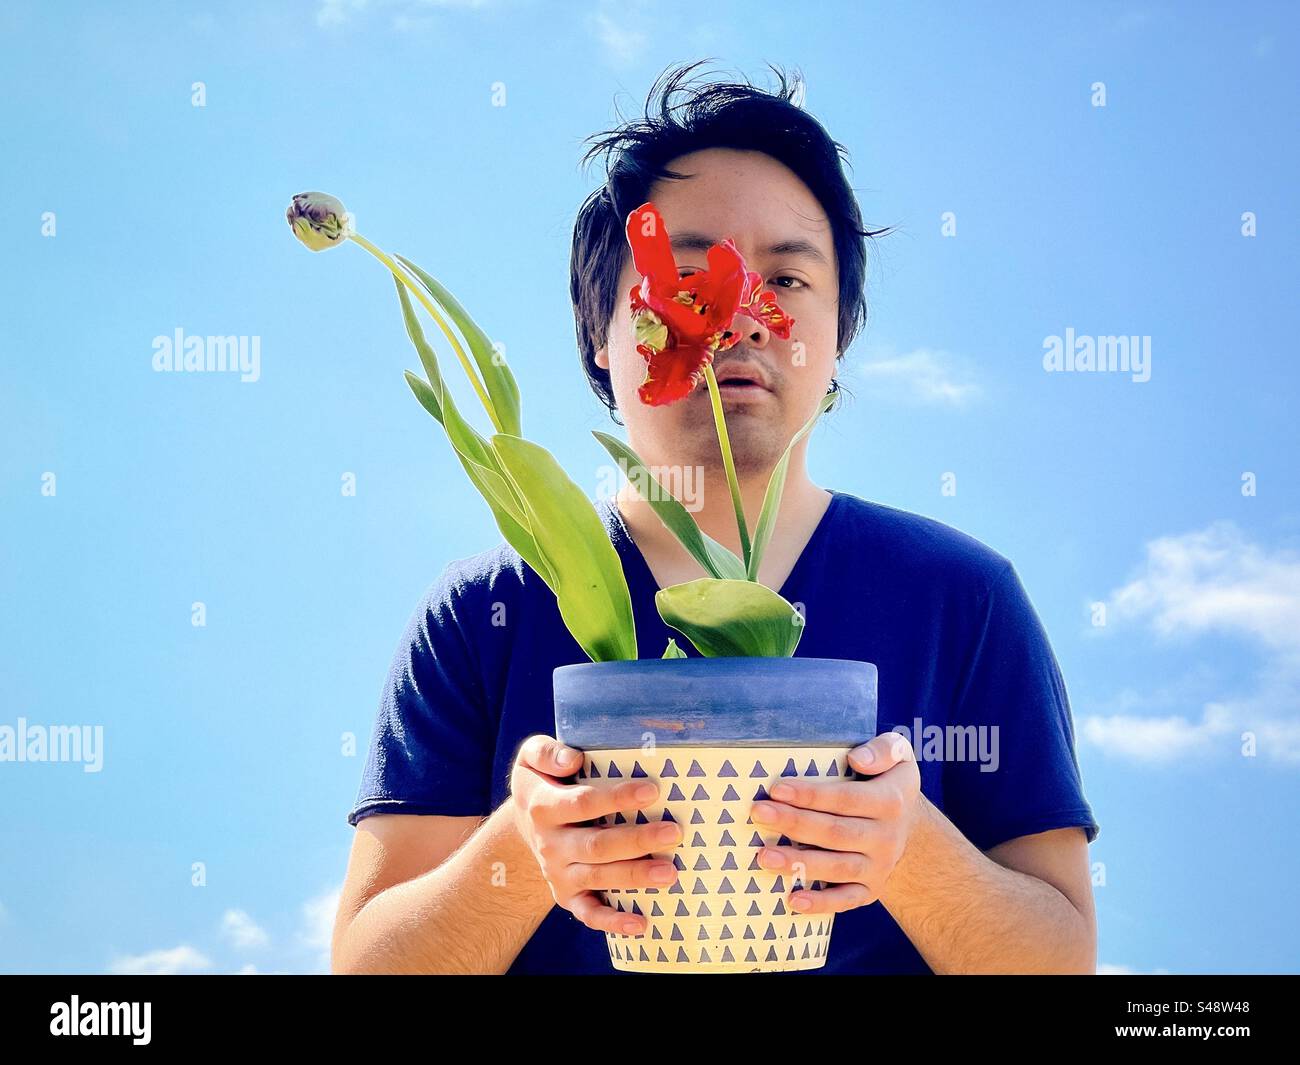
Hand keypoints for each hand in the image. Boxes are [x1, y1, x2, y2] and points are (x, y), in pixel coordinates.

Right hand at [508, 734, 681, 934]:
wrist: (525, 822)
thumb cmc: (545, 781)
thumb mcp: (531, 758)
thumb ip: (547, 753)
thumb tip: (573, 759)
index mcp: (543, 807)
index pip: (582, 803)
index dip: (616, 798)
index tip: (652, 791)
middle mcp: (550, 844)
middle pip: (596, 845)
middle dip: (636, 841)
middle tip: (673, 832)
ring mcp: (558, 874)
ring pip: (598, 878)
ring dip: (634, 877)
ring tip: (670, 872)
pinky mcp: (567, 896)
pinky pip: (588, 913)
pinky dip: (613, 922)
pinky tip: (641, 923)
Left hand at [748, 731, 922, 914]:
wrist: (908, 827)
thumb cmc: (887, 781)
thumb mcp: (898, 755)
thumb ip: (883, 749)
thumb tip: (857, 759)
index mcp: (890, 801)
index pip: (846, 799)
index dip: (811, 795)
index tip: (777, 789)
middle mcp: (886, 837)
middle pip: (836, 833)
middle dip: (795, 823)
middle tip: (758, 813)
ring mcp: (879, 867)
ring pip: (837, 867)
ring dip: (800, 864)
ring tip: (763, 857)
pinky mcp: (871, 890)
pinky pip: (846, 900)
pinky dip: (821, 903)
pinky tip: (792, 900)